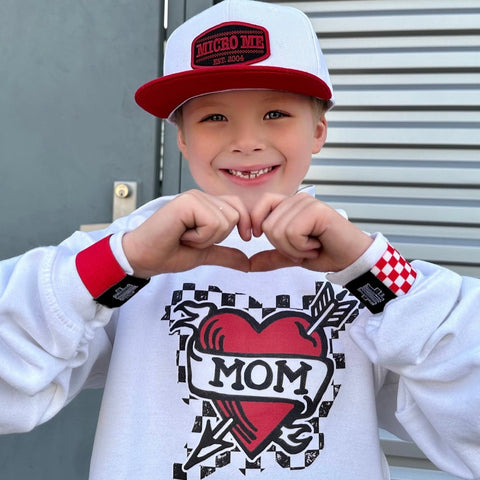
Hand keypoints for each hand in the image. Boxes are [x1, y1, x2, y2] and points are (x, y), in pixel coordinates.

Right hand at [122, 190, 251, 277]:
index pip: (239, 206)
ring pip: (226, 220)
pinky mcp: (186, 202)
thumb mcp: (204, 254)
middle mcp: (201, 196)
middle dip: (218, 236)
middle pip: (236, 215)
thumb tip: (247, 264)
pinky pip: (212, 223)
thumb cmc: (168, 253)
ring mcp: (193, 197)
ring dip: (207, 238)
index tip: (244, 238)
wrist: (143, 258)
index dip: (244, 224)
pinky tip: (181, 235)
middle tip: (193, 239)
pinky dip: (200, 237)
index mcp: (206, 204)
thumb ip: (225, 254)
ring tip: (185, 237)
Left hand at [249, 192, 372, 272]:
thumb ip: (271, 256)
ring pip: (278, 230)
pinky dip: (302, 247)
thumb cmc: (325, 253)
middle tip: (303, 248)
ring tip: (312, 246)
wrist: (350, 259)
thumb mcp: (292, 256)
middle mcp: (298, 199)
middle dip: (283, 246)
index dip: (257, 224)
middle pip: (267, 225)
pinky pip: (293, 232)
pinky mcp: (317, 210)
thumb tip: (248, 264)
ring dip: (294, 249)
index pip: (261, 204)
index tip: (262, 238)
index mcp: (290, 205)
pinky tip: (317, 244)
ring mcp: (308, 203)